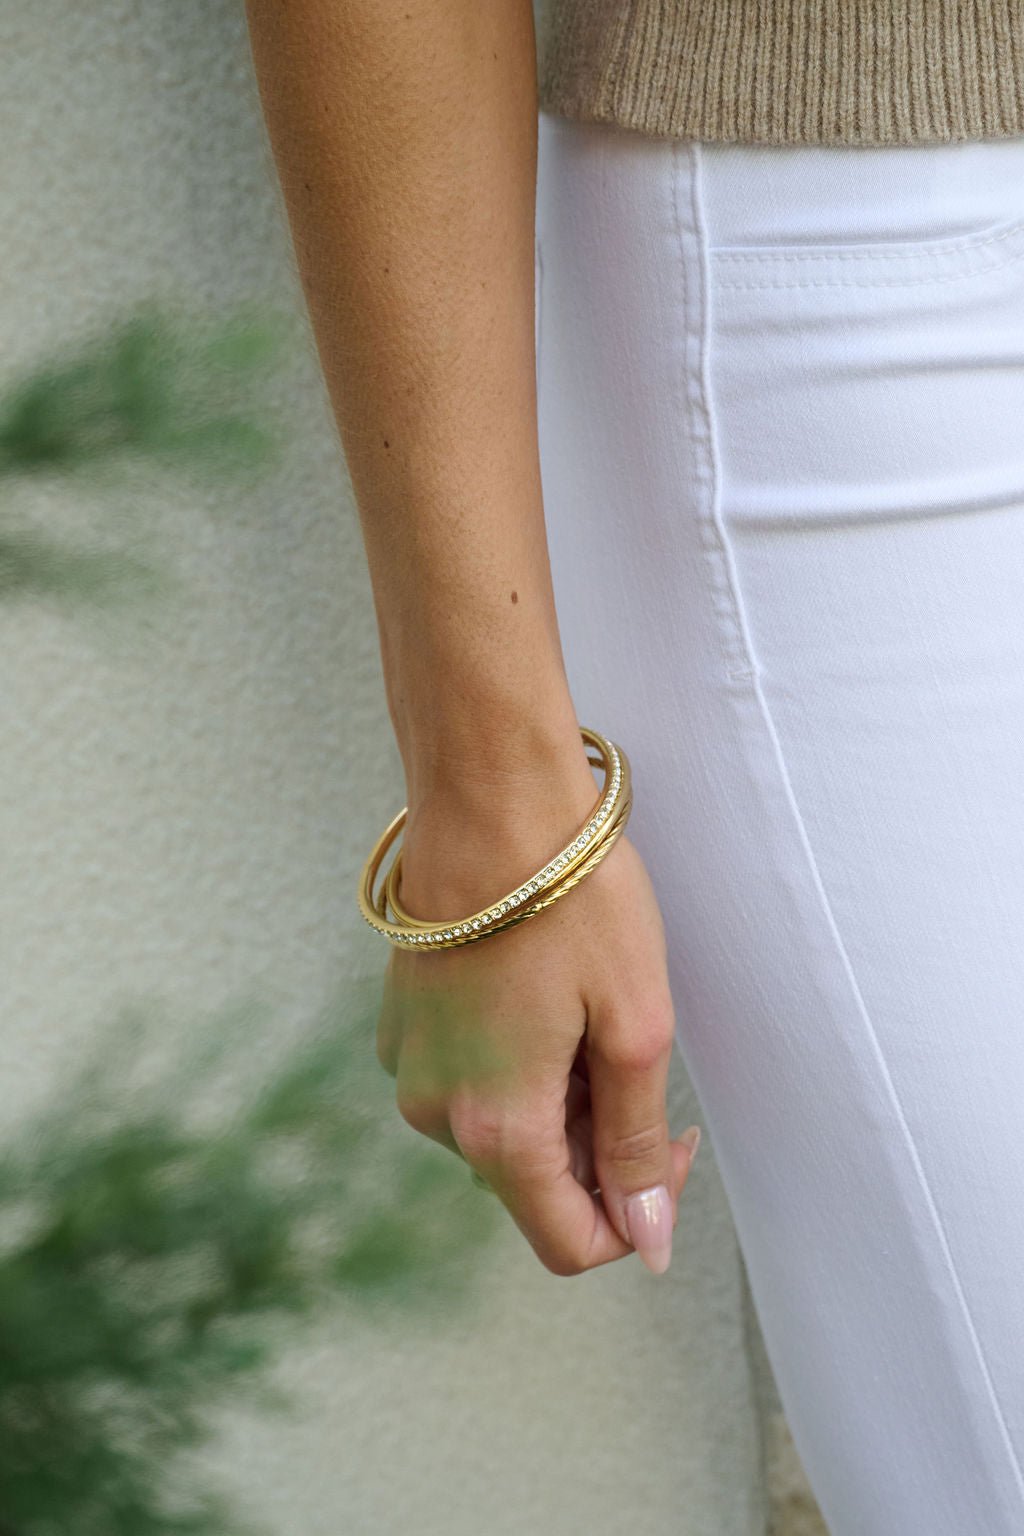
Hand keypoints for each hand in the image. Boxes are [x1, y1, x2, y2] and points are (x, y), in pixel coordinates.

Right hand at [375, 769, 700, 1275]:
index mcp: (496, 1127)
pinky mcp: (403, 1024)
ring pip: (503, 1130)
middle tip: (630, 1044)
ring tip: (585, 1006)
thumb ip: (634, 1143)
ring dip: (558, 1099)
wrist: (489, 799)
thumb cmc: (574, 901)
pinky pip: (470, 1082)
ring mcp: (410, 1067)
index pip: (568, 1242)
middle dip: (596, 1141)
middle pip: (534, 1184)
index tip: (670, 1136)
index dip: (635, 1215)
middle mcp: (435, 1113)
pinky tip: (543, 993)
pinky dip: (517, 1065)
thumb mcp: (634, 1026)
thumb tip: (646, 1239)